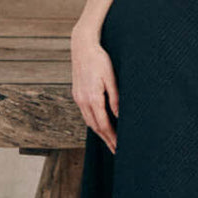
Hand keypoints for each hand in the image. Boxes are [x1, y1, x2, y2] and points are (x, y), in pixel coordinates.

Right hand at [70, 27, 118, 153]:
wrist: (82, 46)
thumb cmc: (100, 59)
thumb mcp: (111, 77)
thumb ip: (115, 98)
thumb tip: (120, 116)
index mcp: (92, 98)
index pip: (104, 124)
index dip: (112, 137)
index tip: (120, 147)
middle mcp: (83, 101)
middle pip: (96, 127)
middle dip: (107, 140)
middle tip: (117, 152)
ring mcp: (78, 98)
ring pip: (89, 122)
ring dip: (100, 133)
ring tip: (110, 142)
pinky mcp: (77, 94)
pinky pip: (86, 114)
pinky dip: (94, 123)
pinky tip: (100, 125)